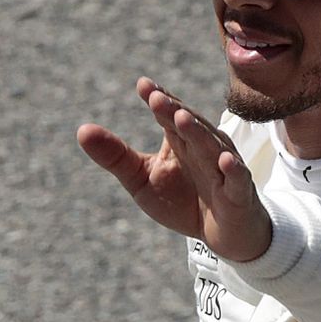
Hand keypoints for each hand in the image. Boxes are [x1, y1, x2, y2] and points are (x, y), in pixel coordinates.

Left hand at [77, 77, 272, 261]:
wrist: (221, 236)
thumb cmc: (181, 201)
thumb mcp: (141, 179)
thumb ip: (115, 156)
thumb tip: (81, 130)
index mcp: (180, 141)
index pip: (168, 115)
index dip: (157, 100)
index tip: (142, 85)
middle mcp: (204, 149)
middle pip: (188, 126)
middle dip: (173, 111)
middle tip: (155, 98)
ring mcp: (224, 170)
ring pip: (211, 147)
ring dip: (198, 133)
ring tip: (182, 118)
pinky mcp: (239, 194)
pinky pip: (237, 180)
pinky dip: (233, 170)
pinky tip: (225, 160)